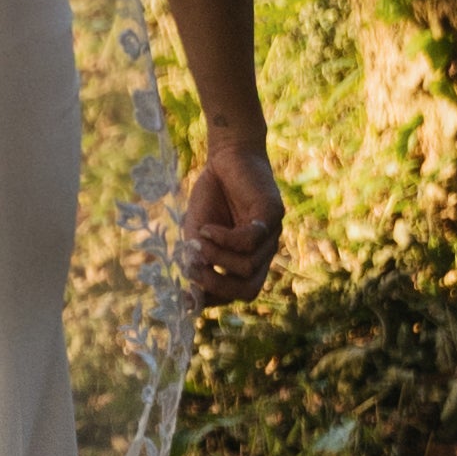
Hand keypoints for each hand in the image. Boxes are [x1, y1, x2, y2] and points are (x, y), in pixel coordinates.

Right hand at [178, 134, 281, 304]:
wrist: (227, 156)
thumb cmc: (212, 195)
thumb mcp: (196, 233)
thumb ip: (196, 259)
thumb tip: (191, 292)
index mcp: (248, 260)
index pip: (237, 294)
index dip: (211, 300)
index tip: (184, 296)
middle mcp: (264, 253)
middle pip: (248, 290)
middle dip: (216, 286)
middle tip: (193, 270)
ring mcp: (272, 235)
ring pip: (246, 267)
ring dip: (216, 257)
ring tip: (198, 238)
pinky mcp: (272, 213)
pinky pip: (248, 241)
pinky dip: (224, 239)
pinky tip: (208, 228)